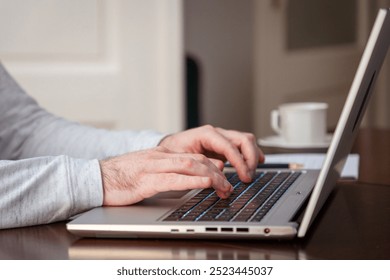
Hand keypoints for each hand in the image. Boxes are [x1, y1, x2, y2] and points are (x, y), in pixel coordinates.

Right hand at [100, 146, 233, 205]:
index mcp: (160, 155)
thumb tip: (189, 176)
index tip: (225, 176)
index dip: (213, 166)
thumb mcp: (148, 171)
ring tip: (223, 186)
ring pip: (188, 166)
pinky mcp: (144, 181)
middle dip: (217, 172)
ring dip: (210, 176)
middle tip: (229, 186)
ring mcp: (152, 167)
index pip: (194, 157)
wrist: (95, 178)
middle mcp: (159, 158)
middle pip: (196, 160)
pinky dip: (191, 180)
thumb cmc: (121, 178)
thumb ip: (168, 172)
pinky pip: (172, 179)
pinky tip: (204, 183)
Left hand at [159, 125, 263, 182]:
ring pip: (247, 141)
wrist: (168, 148)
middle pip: (244, 140)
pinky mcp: (225, 145)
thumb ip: (200, 162)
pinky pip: (244, 145)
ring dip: (253, 157)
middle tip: (248, 177)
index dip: (240, 162)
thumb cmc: (173, 152)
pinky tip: (259, 162)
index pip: (230, 146)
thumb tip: (220, 169)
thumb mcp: (182, 158)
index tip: (244, 176)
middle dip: (250, 159)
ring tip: (251, 173)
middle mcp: (217, 133)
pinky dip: (253, 153)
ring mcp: (222, 138)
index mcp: (206, 134)